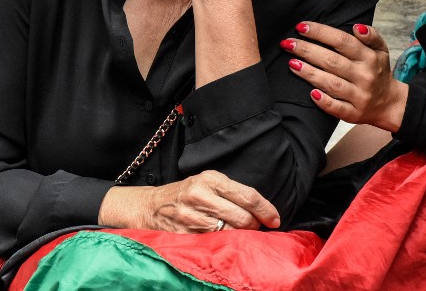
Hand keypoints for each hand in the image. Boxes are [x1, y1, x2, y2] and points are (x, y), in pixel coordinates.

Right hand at [98, 170, 280, 231]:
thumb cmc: (186, 194)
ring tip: (236, 233)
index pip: (247, 195)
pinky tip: (221, 241)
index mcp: (210, 179)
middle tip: (253, 227)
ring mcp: (191, 217)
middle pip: (242, 217)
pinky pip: (213, 244)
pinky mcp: (184, 235)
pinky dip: (222, 245)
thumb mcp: (207, 182)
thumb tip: (262, 211)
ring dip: (239, 236)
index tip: (275, 219)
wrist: (150, 206)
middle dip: (253, 225)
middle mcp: (200, 196)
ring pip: (230, 233)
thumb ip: (232, 192)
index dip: (266, 210)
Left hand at [284, 22, 408, 132]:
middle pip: (332, 61)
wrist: (389, 104)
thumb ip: (371, 35)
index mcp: (369, 58)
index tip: (301, 27)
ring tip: (291, 63)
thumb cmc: (378, 71)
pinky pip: (336, 108)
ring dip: (309, 73)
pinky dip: (324, 101)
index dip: (320, 32)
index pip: (342, 41)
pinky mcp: (353, 113)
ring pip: (331, 83)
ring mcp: (359, 96)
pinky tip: (310, 93)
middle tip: (287, 43)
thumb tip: (356, 27)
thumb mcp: (380, 50)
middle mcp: (364, 76)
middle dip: (307, 50)